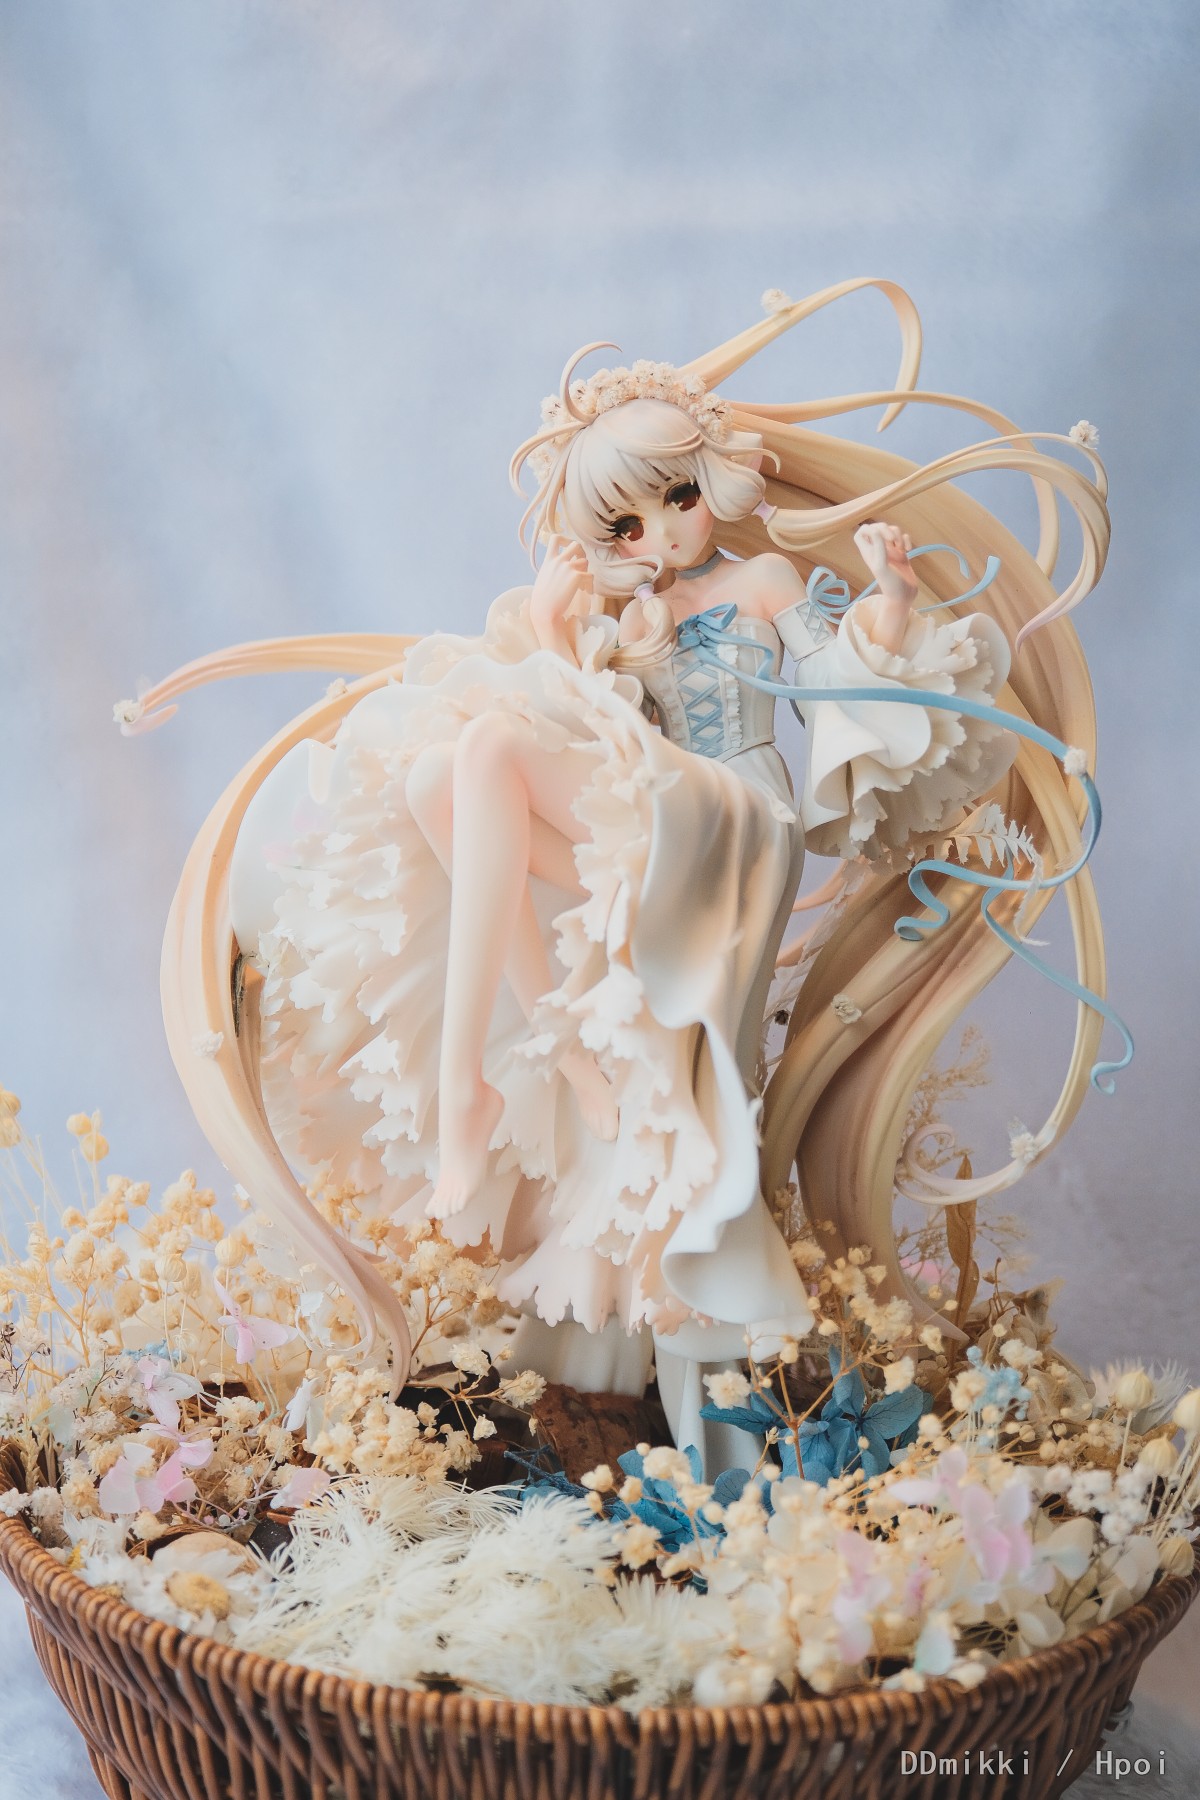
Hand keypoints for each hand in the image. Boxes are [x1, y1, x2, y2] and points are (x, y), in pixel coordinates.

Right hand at [530, 534, 589, 641]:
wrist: (545, 611)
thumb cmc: (542, 600)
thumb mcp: (543, 578)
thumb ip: (552, 570)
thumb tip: (561, 572)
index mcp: (548, 560)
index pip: (555, 538)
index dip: (565, 540)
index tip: (568, 548)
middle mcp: (559, 560)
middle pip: (575, 544)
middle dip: (581, 552)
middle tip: (581, 565)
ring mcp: (568, 567)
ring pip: (585, 561)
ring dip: (586, 571)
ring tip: (582, 584)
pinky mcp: (577, 576)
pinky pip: (590, 576)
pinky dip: (590, 584)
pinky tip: (587, 592)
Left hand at [854, 521, 916, 654]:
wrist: (904, 596)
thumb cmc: (891, 584)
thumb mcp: (882, 566)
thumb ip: (878, 548)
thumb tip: (876, 530)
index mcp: (869, 552)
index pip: (861, 532)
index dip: (869, 528)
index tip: (878, 534)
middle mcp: (878, 550)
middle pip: (878, 528)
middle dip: (887, 529)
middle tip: (892, 540)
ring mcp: (890, 551)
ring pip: (892, 531)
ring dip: (898, 535)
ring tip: (900, 548)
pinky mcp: (901, 553)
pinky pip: (903, 538)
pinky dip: (907, 540)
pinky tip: (908, 550)